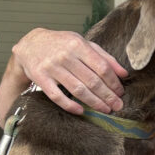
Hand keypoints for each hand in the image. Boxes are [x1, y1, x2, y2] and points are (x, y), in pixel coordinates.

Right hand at [11, 28, 127, 115]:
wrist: (30, 45)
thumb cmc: (62, 44)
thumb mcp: (83, 43)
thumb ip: (104, 57)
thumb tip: (124, 73)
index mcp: (78, 45)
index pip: (101, 67)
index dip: (113, 82)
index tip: (120, 92)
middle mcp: (65, 55)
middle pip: (91, 80)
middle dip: (107, 95)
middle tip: (117, 106)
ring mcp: (52, 67)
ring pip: (77, 89)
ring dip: (94, 102)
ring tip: (105, 109)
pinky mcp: (40, 78)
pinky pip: (57, 96)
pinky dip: (69, 105)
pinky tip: (81, 111)